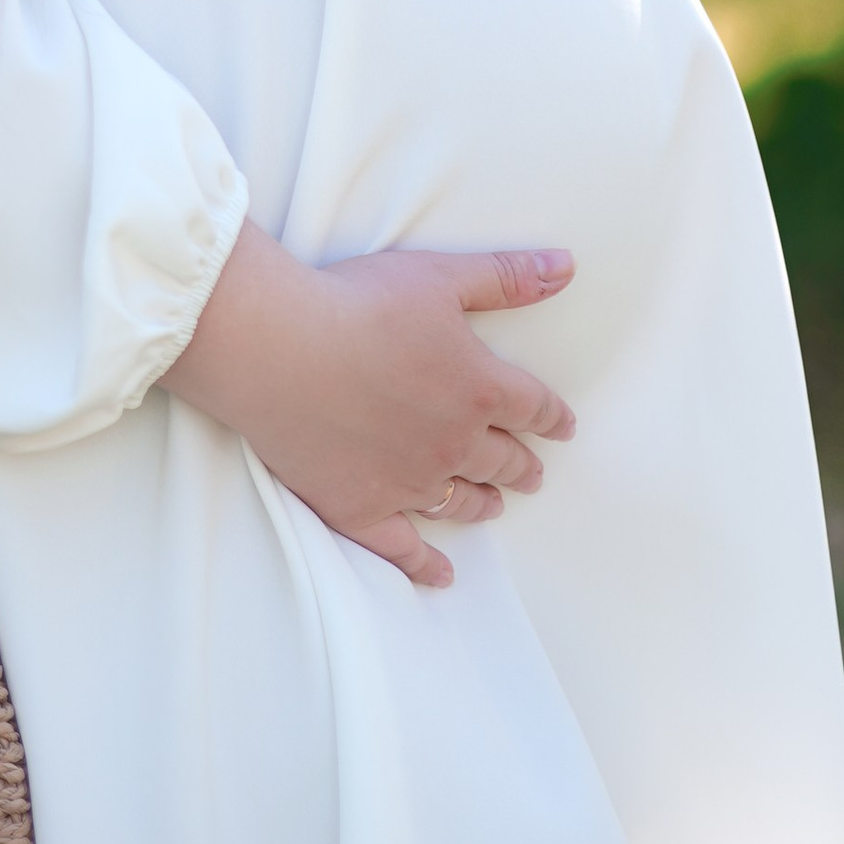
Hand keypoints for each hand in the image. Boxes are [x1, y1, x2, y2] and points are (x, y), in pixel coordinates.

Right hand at [163, 222, 576, 589]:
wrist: (278, 347)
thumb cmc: (356, 303)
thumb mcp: (439, 276)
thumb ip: (507, 277)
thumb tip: (566, 268)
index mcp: (480, 389)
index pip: (533, 408)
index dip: (552, 417)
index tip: (562, 427)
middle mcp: (453, 443)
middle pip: (502, 461)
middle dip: (522, 465)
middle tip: (531, 472)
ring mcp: (408, 482)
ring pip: (462, 502)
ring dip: (484, 503)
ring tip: (494, 505)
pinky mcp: (361, 508)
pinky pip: (404, 549)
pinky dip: (427, 565)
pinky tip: (442, 575)